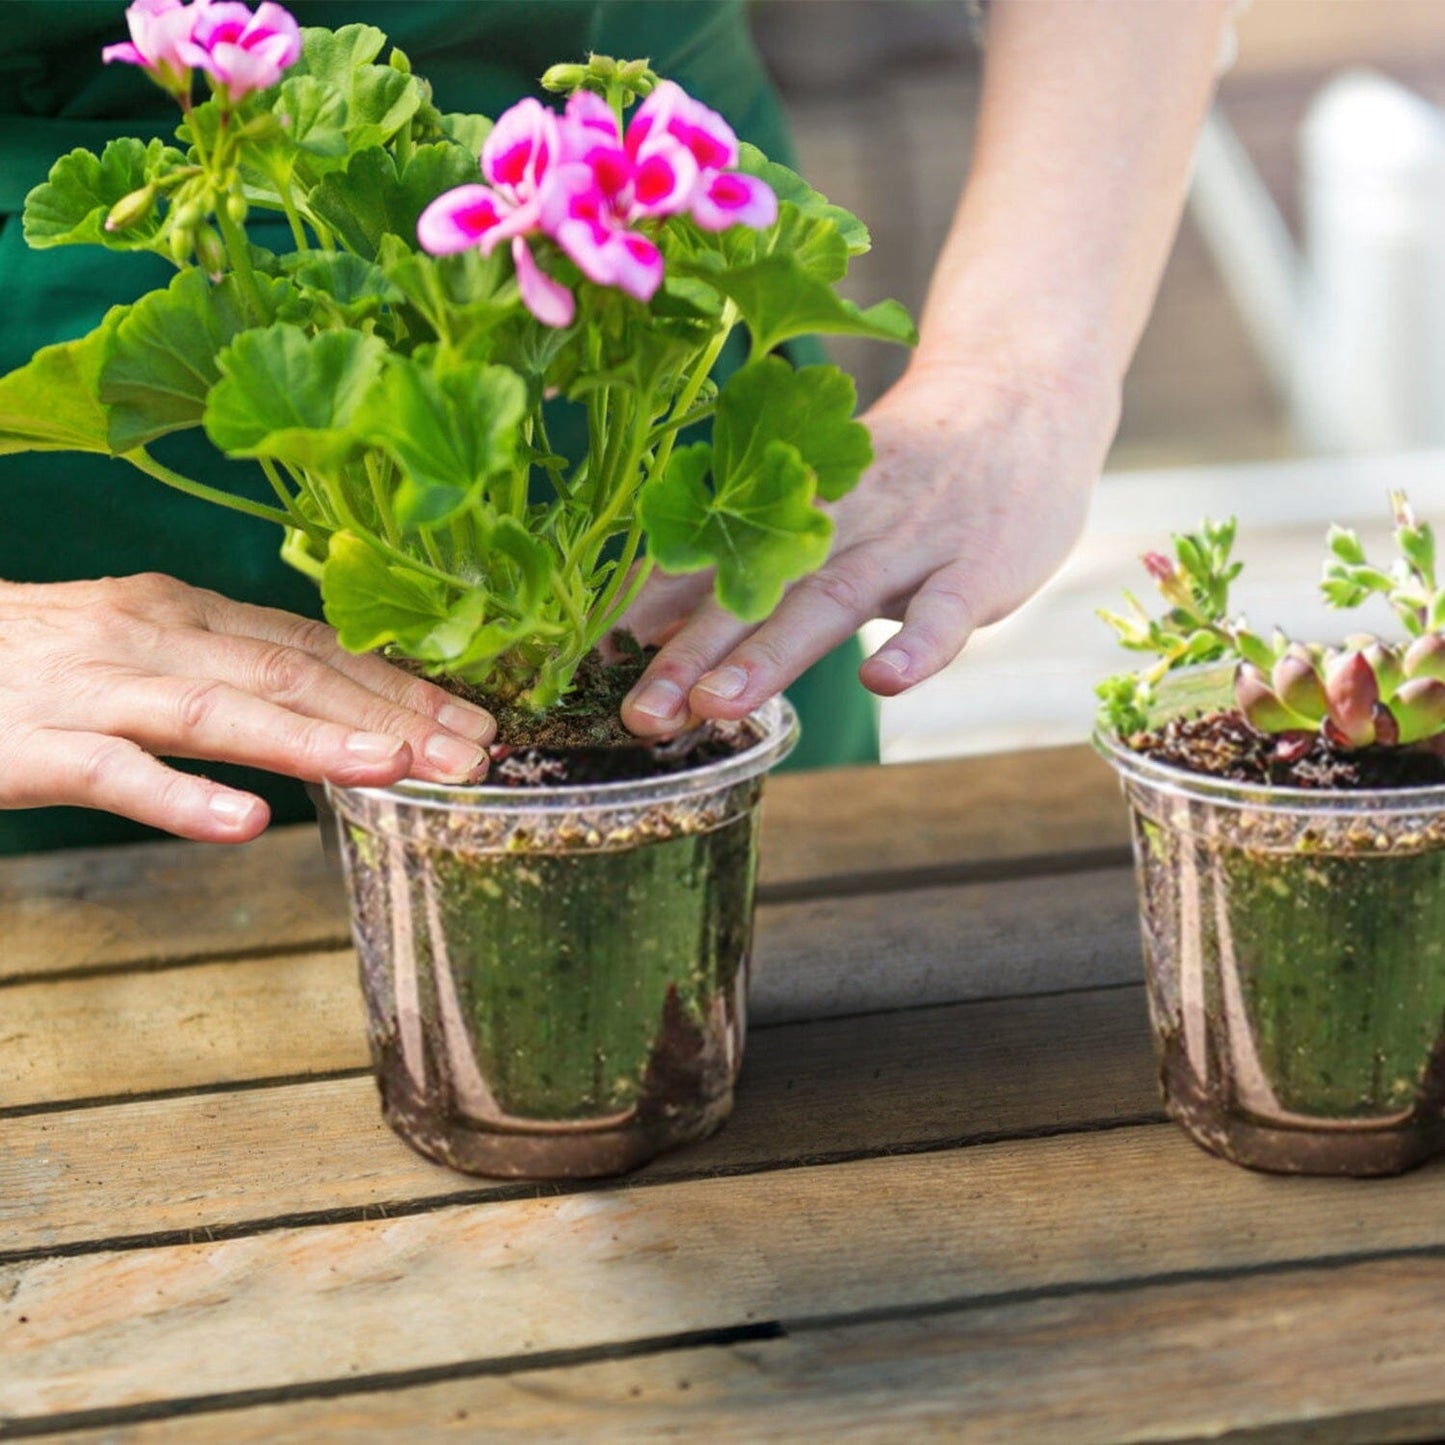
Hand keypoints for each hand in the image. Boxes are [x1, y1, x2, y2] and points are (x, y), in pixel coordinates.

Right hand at [0, 573, 495, 842]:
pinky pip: (114, 772)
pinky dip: (182, 797)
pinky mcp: (29, 746)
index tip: (474, 717)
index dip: (400, 683)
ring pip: (218, 712)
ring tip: (396, 768)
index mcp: (183, 613)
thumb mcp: (140, 643)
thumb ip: (226, 666)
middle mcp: (149, 636)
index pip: (315, 647)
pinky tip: (247, 823)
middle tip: (474, 753)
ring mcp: (91, 689)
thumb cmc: (31, 658)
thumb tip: (331, 700)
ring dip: (315, 742)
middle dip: (391, 713)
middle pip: (290, 675)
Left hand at [619, 356, 1119, 733]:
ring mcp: (910, 540)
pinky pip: (946, 610)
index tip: (580, 659)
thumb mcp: (823, 501)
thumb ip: (746, 561)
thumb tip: (643, 621)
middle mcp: (839, 519)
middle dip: (692, 652)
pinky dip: (917, 644)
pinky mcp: (978, 565)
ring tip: (717, 705)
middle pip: (756, 588)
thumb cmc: (906, 467)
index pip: (709, 560)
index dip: (645, 610)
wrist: (1024, 397)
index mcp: (792, 506)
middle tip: (638, 712)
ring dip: (774, 652)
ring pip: (834, 598)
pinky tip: (881, 681)